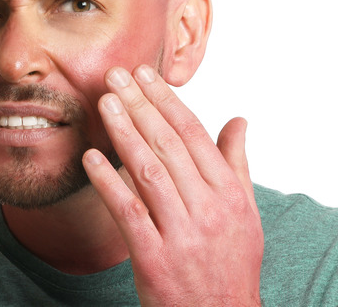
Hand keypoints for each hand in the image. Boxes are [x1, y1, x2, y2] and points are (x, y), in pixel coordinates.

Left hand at [83, 65, 262, 305]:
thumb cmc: (231, 264)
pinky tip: (92, 158)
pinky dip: (108, 182)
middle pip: (168, 144)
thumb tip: (239, 119)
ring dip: (123, 133)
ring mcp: (181, 234)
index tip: (144, 73)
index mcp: (229, 194)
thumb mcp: (245, 213)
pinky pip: (128, 212)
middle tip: (115, 76)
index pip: (194, 134)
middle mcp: (209, 209)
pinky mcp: (154, 258)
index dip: (166, 100)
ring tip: (104, 103)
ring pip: (148, 171)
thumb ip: (237, 164)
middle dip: (139, 105)